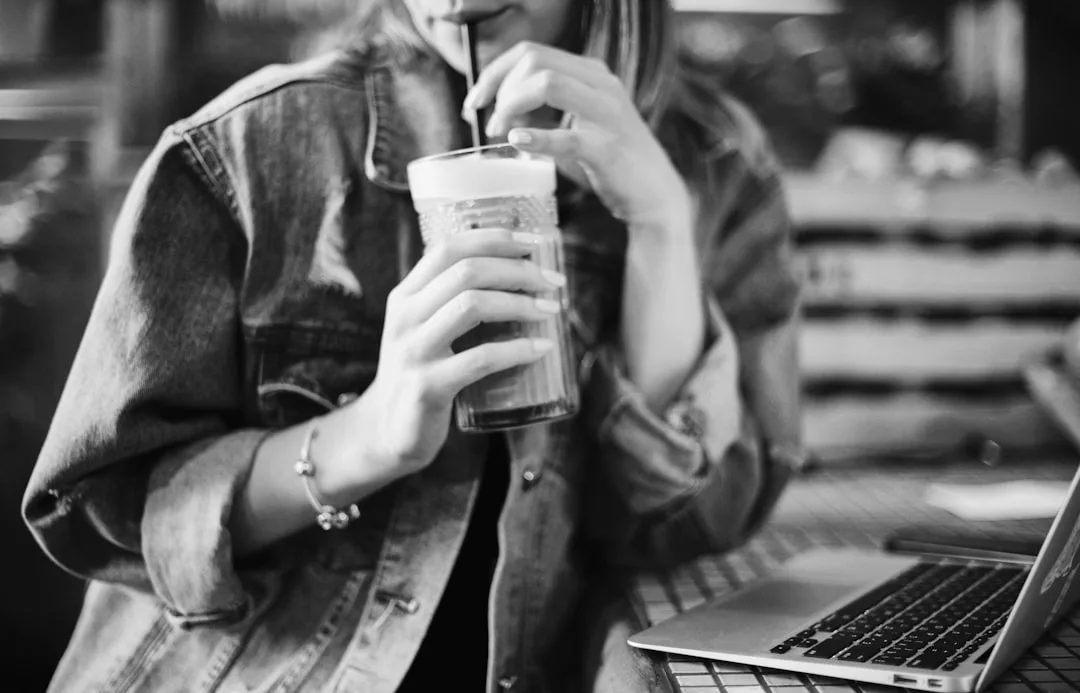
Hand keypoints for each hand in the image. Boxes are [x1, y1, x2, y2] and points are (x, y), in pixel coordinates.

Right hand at [340, 228, 565, 485]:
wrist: (389, 433)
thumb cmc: (423, 374)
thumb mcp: (426, 330)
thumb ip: (455, 302)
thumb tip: (520, 275)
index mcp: (406, 296)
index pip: (449, 248)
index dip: (494, 239)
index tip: (534, 243)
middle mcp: (405, 317)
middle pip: (466, 272)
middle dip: (518, 270)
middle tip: (555, 282)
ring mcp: (414, 351)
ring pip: (472, 306)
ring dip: (520, 303)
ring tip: (552, 310)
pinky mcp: (427, 387)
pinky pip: (480, 359)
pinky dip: (518, 349)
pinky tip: (542, 348)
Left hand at [464, 42, 691, 230]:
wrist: (654, 195)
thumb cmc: (610, 162)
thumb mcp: (578, 125)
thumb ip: (545, 112)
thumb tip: (502, 112)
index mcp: (591, 74)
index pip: (532, 51)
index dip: (495, 71)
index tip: (475, 100)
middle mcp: (601, 85)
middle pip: (535, 60)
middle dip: (499, 87)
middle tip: (487, 121)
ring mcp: (607, 114)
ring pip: (548, 84)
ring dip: (512, 105)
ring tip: (501, 132)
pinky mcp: (608, 148)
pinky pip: (566, 137)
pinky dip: (536, 137)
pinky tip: (516, 141)